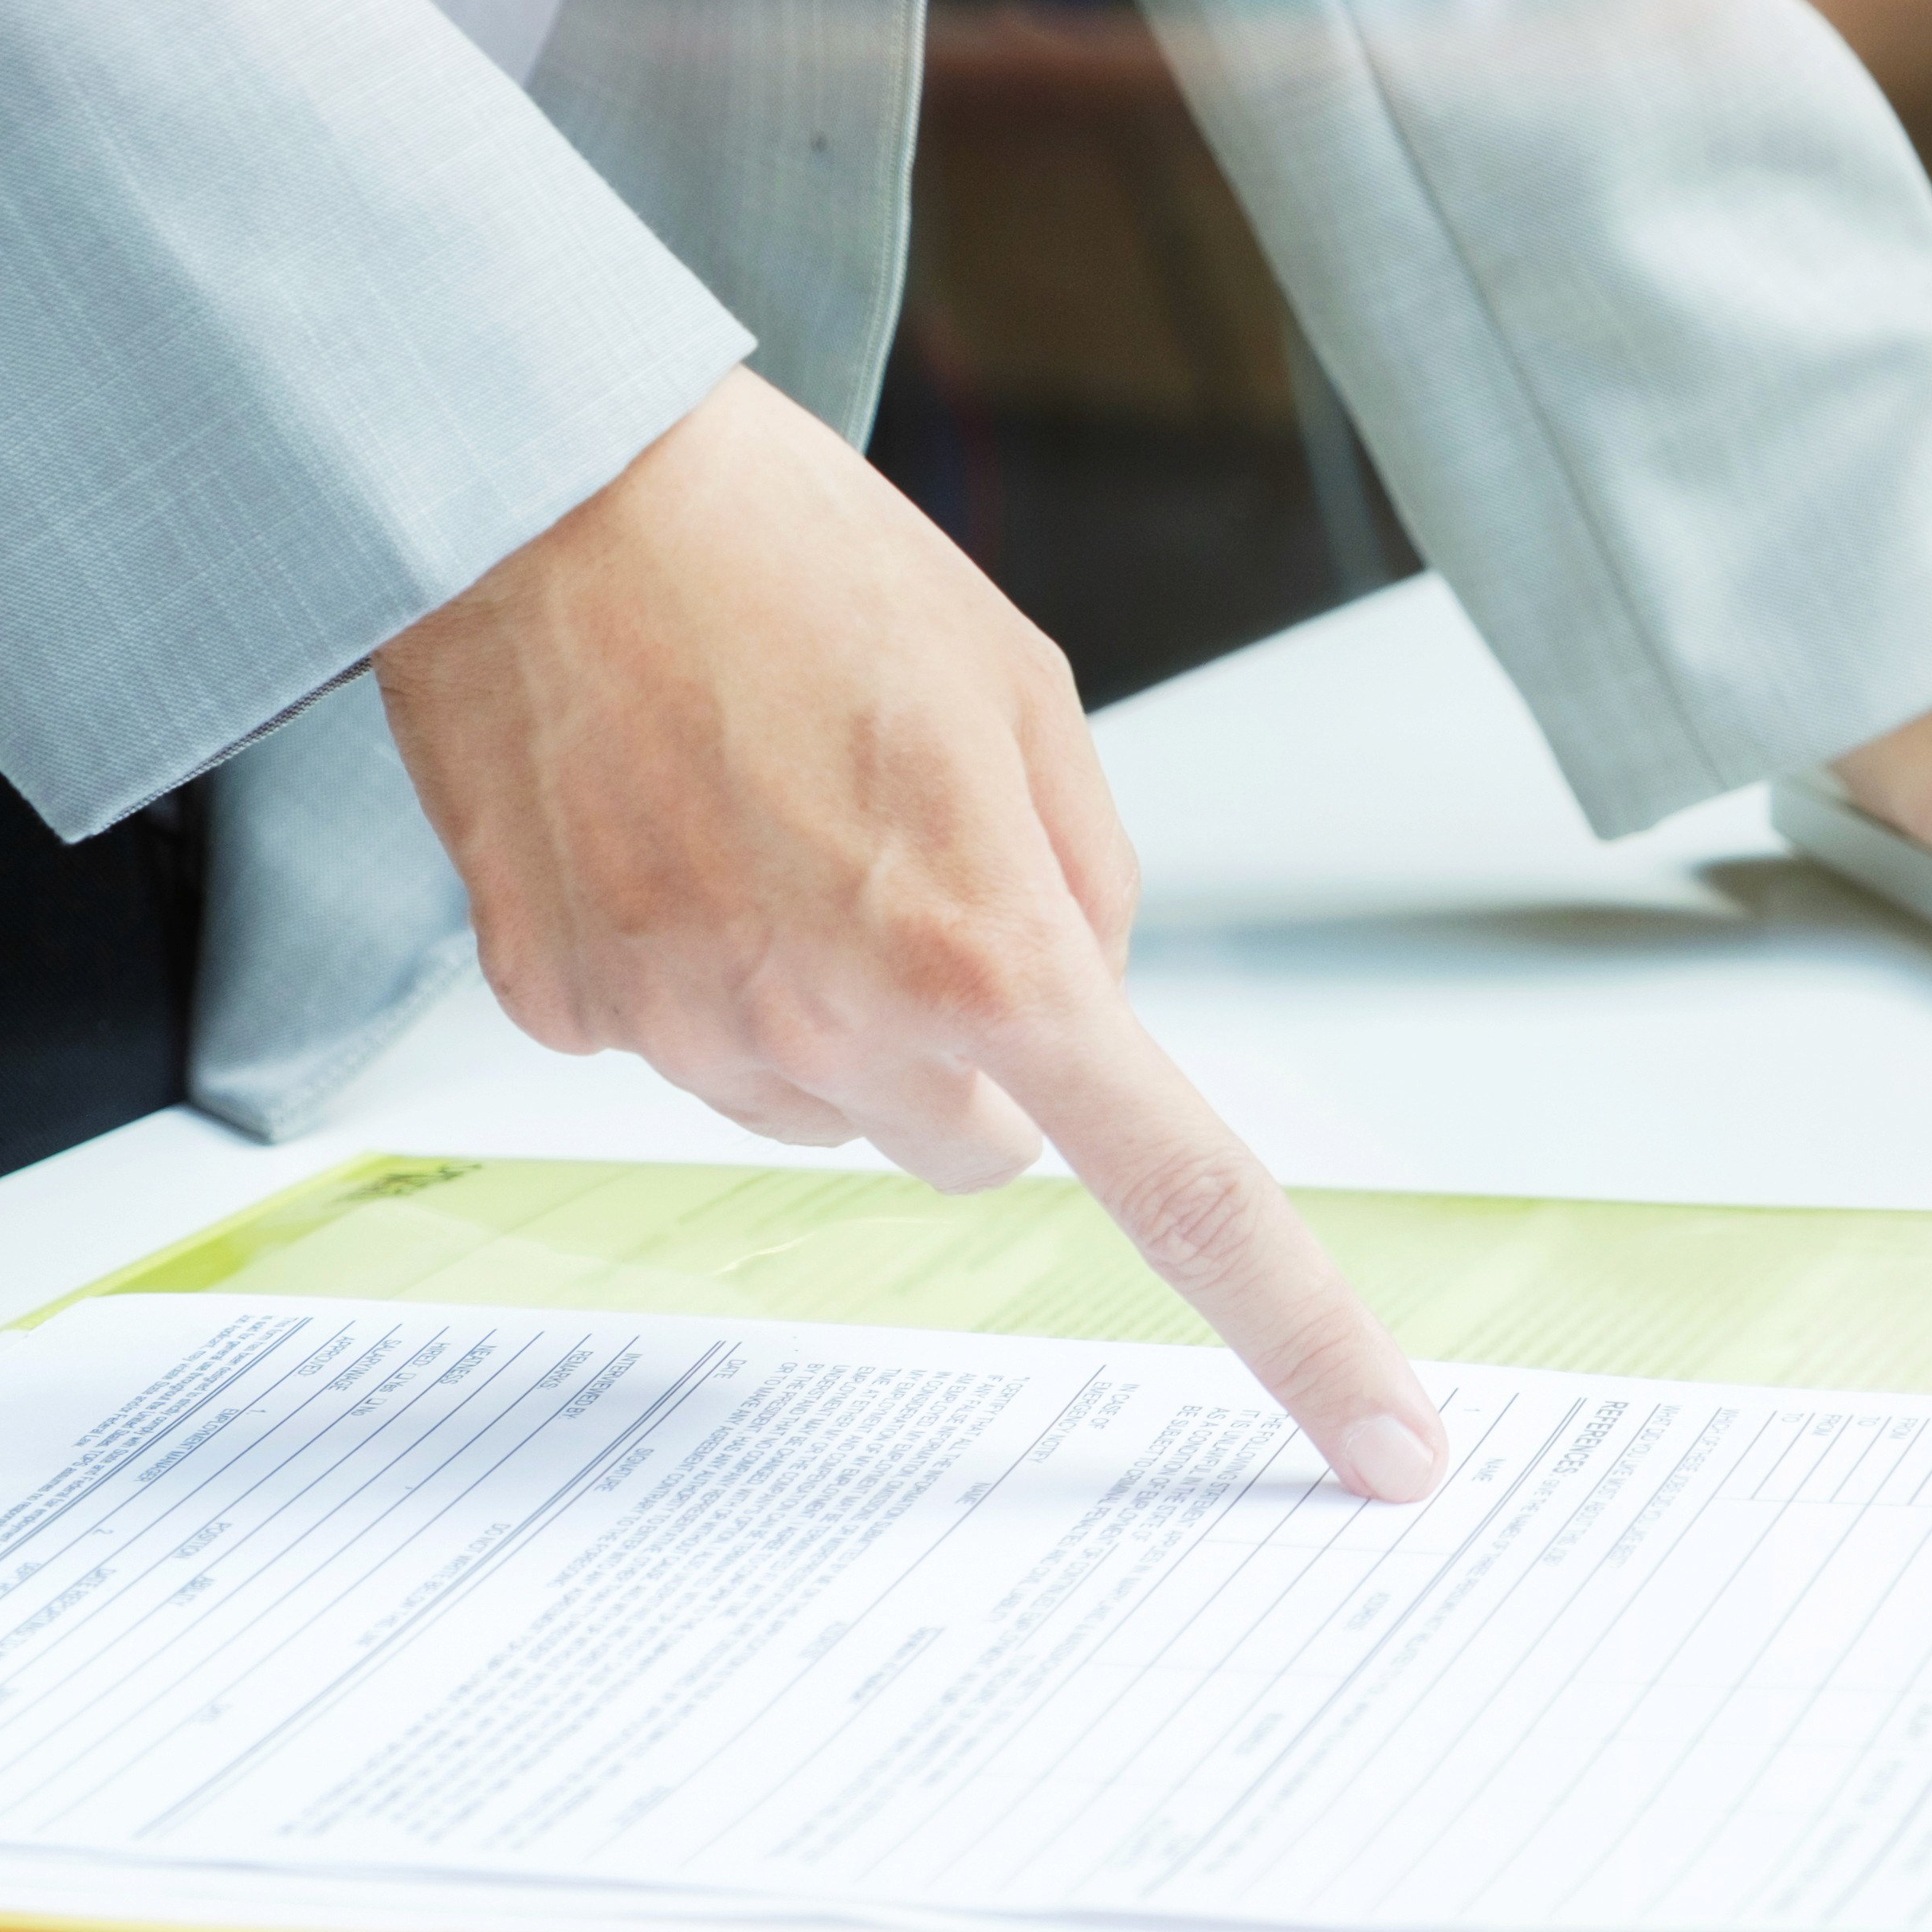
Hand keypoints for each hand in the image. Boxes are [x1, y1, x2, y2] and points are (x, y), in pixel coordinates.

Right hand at [375, 368, 1446, 1500]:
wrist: (541, 485)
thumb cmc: (792, 558)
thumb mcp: (1020, 694)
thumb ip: (1083, 881)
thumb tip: (1078, 1003)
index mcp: (985, 949)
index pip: (1180, 1190)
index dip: (1302, 1330)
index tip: (1391, 1446)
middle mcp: (829, 1025)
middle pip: (974, 1146)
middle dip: (979, 1050)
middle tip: (915, 877)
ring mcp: (676, 1031)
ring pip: (822, 1106)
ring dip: (827, 1007)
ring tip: (766, 815)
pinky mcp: (556, 1008)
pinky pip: (678, 1046)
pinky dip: (693, 965)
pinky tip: (663, 826)